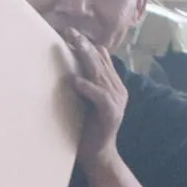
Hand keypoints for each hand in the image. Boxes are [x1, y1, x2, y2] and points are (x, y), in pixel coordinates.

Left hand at [59, 28, 129, 162]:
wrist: (97, 154)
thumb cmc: (86, 127)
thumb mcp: (84, 100)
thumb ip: (83, 83)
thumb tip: (68, 64)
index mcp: (113, 85)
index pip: (102, 57)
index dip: (87, 44)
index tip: (70, 32)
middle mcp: (118, 90)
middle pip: (101, 62)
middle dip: (85, 46)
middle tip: (70, 32)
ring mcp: (117, 101)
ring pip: (100, 75)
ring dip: (86, 59)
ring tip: (74, 45)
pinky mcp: (111, 113)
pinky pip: (100, 96)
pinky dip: (88, 88)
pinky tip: (76, 82)